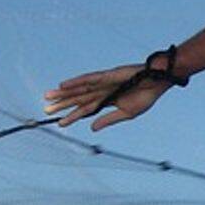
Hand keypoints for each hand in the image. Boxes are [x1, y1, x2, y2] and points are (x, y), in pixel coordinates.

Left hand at [43, 64, 166, 131]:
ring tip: (48, 97)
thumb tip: (92, 128)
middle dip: (62, 104)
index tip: (60, 123)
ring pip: (79, 89)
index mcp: (107, 101)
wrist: (158, 82)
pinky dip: (75, 82)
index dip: (73, 116)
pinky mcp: (106, 76)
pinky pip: (87, 79)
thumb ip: (108, 120)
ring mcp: (102, 83)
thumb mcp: (126, 113)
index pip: (85, 110)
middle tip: (46, 110)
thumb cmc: (146, 95)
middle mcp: (101, 91)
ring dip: (63, 93)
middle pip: (78, 99)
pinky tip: (63, 85)